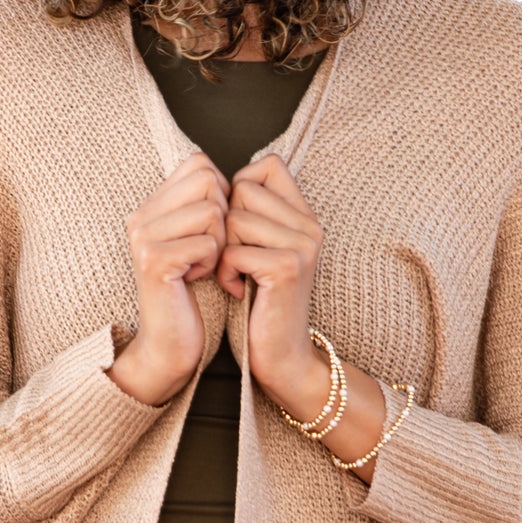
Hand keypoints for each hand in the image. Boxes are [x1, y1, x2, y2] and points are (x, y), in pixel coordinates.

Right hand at [109, 151, 228, 405]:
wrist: (169, 345)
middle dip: (224, 216)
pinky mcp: (155, 260)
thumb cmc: (192, 294)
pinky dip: (213, 263)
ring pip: (212, 210)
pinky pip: (208, 242)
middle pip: (208, 180)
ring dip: (220, 242)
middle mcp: (141, 215)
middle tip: (211, 250)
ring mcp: (144, 236)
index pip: (199, 162)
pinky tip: (197, 280)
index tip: (216, 228)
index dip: (221, 191)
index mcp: (150, 206)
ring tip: (203, 265)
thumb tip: (237, 176)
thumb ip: (204, 205)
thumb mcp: (198, 242)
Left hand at [217, 155, 326, 410]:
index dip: (238, 187)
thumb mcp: (258, 250)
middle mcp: (309, 225)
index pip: (267, 164)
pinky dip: (224, 273)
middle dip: (225, 225)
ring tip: (237, 276)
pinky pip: (233, 250)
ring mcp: (302, 245)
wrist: (282, 358)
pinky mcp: (287, 267)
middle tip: (235, 258)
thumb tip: (212, 176)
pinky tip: (237, 290)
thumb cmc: (259, 303)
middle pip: (242, 189)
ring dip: (222, 251)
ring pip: (234, 219)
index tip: (236, 227)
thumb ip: (251, 214)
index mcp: (304, 215)